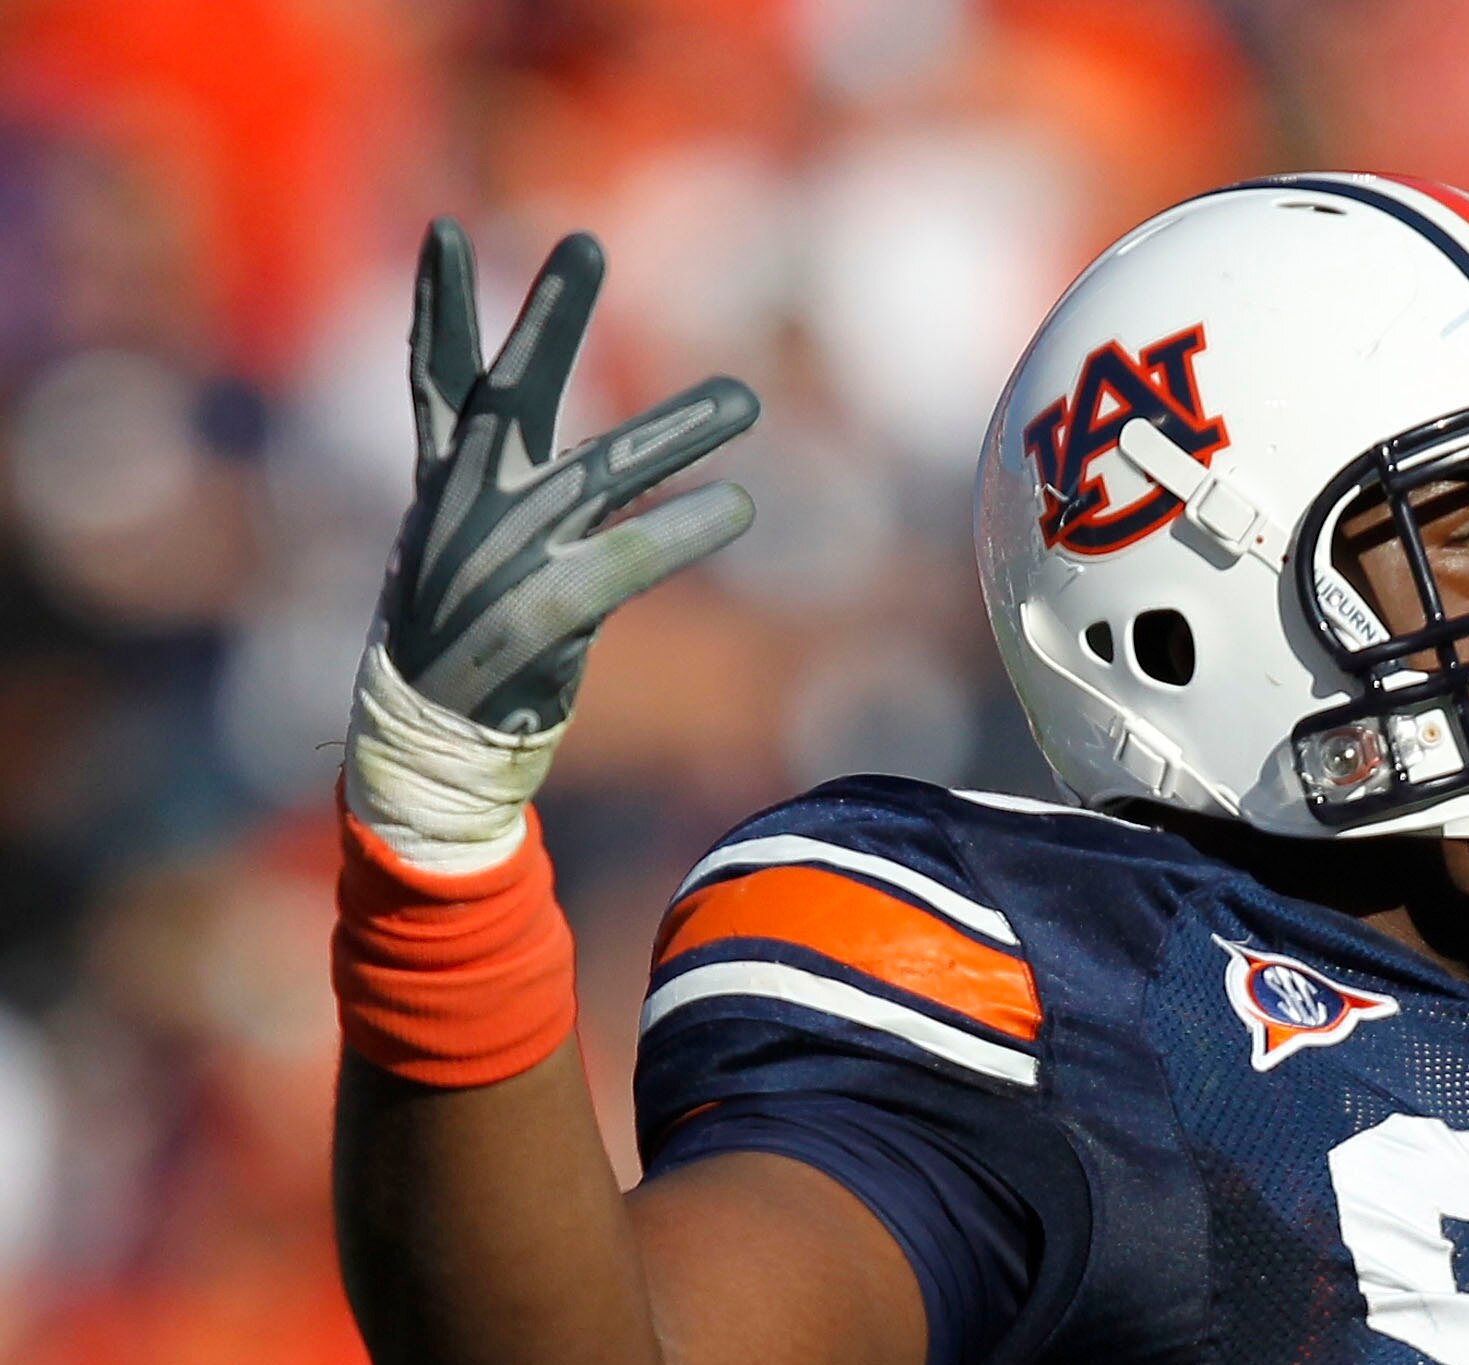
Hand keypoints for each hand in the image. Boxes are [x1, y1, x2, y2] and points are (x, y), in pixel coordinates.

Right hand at [378, 219, 759, 733]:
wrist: (432, 739)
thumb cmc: (464, 631)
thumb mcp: (466, 538)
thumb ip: (502, 473)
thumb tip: (561, 429)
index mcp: (446, 484)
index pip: (436, 380)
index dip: (439, 307)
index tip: (443, 230)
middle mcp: (468, 509)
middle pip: (510, 395)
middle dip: (548, 317)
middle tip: (584, 240)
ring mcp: (500, 561)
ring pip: (601, 475)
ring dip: (676, 433)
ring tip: (746, 399)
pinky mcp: (538, 618)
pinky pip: (624, 562)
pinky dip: (680, 533)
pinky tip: (740, 506)